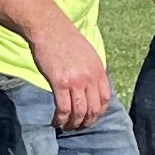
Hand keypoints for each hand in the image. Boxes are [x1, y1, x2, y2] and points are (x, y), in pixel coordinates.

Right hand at [26, 10, 110, 128]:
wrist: (49, 28)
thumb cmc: (64, 39)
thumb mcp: (87, 54)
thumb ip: (91, 71)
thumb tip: (90, 88)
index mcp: (98, 70)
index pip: (105, 99)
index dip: (98, 112)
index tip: (90, 117)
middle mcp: (90, 77)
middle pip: (93, 109)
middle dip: (86, 122)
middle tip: (77, 126)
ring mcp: (76, 81)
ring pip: (79, 112)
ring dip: (72, 123)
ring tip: (66, 126)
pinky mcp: (60, 83)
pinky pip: (63, 109)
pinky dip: (60, 119)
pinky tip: (55, 121)